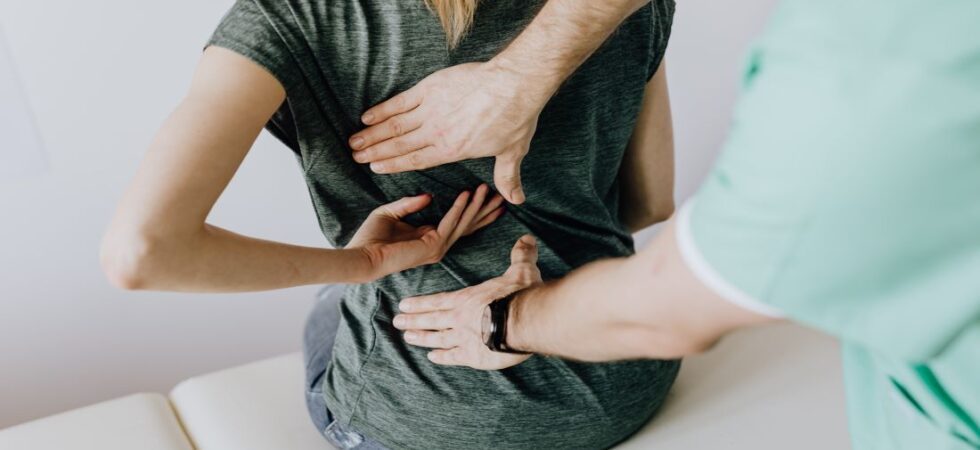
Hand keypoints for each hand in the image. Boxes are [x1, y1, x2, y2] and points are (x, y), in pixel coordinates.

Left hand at [348, 184, 503, 280]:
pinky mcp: (432, 246)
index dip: (473, 210)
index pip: (458, 224)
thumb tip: (429, 195)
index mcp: (429, 238)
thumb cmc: (370, 238)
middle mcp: (437, 245)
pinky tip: (466, 194)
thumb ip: (409, 204)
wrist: (361, 256)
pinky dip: (459, 207)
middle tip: (501, 196)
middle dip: (484, 210)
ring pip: (463, 223)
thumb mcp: (390, 213)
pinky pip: (450, 222)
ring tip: (487, 189)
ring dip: (476, 205)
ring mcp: (437, 248)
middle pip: (468, 225)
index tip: (486, 196)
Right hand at [349, 62, 550, 204]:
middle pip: (398, 145)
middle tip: (356, 156)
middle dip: (374, 152)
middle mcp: (436, 133)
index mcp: (451, 151)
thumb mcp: (512, 152)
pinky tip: (367, 115)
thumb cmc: (514, 119)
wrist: (513, 85)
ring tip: (354, 141)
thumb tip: (516, 200)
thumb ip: (507, 178)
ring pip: (394, 126)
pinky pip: (400, 102)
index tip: (375, 167)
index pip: (415, 161)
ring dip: (372, 134)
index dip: (393, 165)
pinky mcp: (430, 89)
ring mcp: (431, 110)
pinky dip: (382, 109)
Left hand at [394, 235, 541, 369]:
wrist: (526, 320)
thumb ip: (521, 255)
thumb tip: (527, 238)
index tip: (404, 304)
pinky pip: (453, 357)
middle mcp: (460, 318)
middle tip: (397, 321)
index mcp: (468, 298)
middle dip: (413, 320)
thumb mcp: (522, 270)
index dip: (421, 303)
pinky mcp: (473, 356)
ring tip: (407, 337)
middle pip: (432, 319)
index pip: (438, 301)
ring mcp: (464, 338)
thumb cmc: (522, 294)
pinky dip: (442, 357)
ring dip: (421, 338)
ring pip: (437, 338)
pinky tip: (432, 357)